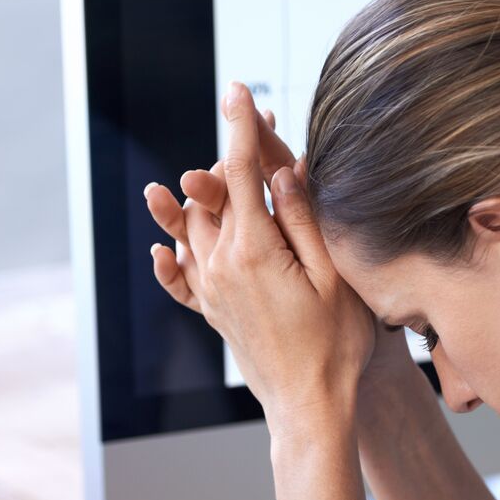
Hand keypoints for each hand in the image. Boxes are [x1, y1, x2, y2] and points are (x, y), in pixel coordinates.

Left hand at [141, 83, 375, 438]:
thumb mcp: (333, 277)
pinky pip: (180, 274)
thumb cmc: (336, 346)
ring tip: (211, 172)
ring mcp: (211, 290)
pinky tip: (164, 247)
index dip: (240, 128)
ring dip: (201, 195)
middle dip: (231, 154)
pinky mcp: (210, 311)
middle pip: (213, 193)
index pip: (240, 173)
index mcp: (254, 251)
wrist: (310, 407)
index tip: (239, 91)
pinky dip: (171, 253)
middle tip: (259, 128)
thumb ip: (303, 221)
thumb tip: (282, 172)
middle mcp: (221, 266)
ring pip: (191, 226)